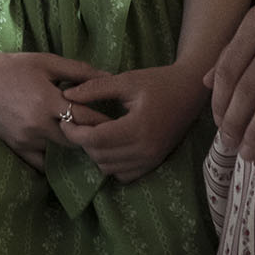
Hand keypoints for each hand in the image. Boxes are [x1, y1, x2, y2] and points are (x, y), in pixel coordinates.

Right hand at [0, 50, 110, 172]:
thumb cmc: (13, 66)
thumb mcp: (46, 62)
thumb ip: (78, 70)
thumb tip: (109, 75)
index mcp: (47, 101)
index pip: (84, 117)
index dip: (104, 121)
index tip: (120, 123)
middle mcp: (37, 125)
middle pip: (76, 139)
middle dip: (93, 137)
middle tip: (111, 137)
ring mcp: (26, 140)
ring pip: (61, 153)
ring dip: (75, 148)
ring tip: (93, 147)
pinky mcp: (17, 147)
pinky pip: (42, 164)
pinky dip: (55, 162)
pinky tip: (67, 160)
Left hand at [62, 62, 210, 182]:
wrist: (190, 91)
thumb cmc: (158, 82)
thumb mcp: (126, 80)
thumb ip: (95, 88)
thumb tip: (67, 96)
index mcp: (138, 127)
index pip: (96, 138)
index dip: (74, 131)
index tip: (64, 119)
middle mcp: (145, 149)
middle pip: (100, 155)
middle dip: (83, 141)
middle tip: (75, 123)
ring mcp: (151, 159)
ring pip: (109, 168)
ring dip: (96, 153)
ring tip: (93, 131)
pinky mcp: (154, 163)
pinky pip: (123, 175)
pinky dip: (111, 163)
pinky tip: (110, 144)